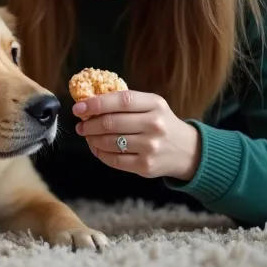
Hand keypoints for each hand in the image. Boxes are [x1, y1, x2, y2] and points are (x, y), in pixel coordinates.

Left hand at [73, 90, 201, 180]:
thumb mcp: (151, 105)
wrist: (188, 151)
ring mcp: (150, 147)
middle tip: (81, 125)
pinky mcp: (145, 166)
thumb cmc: (161, 123)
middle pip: (111, 123)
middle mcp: (154, 125)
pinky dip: (100, 153)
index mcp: (155, 104)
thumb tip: (89, 102)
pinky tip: (97, 148)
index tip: (79, 108)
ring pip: (109, 142)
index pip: (121, 100)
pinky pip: (114, 160)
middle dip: (89, 124)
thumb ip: (125, 102)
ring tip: (87, 136)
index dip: (96, 103)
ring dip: (92, 139)